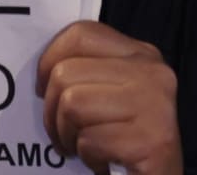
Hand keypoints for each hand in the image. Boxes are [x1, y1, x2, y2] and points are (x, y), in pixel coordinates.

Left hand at [37, 21, 181, 174]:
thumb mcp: (111, 92)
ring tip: (81, 146)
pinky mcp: (152, 141)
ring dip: (66, 135)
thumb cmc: (127, 135)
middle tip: (62, 131)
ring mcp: (155, 106)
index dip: (49, 59)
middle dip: (51, 110)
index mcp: (142, 54)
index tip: (42, 87)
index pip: (81, 34)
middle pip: (66, 73)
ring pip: (72, 104)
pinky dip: (86, 157)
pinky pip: (89, 140)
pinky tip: (102, 162)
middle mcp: (153, 74)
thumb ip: (87, 72)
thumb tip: (43, 72)